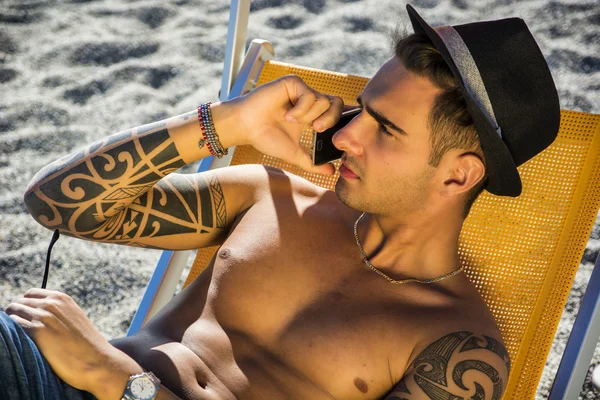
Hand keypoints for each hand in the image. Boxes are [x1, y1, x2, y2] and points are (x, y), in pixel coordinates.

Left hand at [5, 289, 141, 396]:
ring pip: (12, 311)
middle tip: (20, 332)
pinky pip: (12, 325)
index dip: (25, 306)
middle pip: (19, 303)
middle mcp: (51, 303)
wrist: (96, 360)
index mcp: (62, 298)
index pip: (30, 294)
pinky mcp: (36, 331)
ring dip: (11, 324)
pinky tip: (19, 343)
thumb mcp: (75, 319)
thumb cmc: (86, 346)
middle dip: (16, 315)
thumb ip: (59, 313)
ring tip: (19, 339)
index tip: (25, 318)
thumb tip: (40, 317)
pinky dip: (11, 332)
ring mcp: (43, 316)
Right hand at [231, 74, 343, 174]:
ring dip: (308, 116)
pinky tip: (287, 115)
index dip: (339, 122)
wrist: (246, 127)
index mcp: (312, 115)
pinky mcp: (293, 82)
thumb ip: (313, 163)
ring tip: (291, 121)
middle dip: (330, 119)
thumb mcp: (294, 153)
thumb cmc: (266, 137)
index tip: (329, 136)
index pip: (337, 113)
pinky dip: (300, 109)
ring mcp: (301, 90)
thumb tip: (332, 172)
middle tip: (316, 128)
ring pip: (323, 101)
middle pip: (337, 104)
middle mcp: (309, 101)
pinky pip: (309, 95)